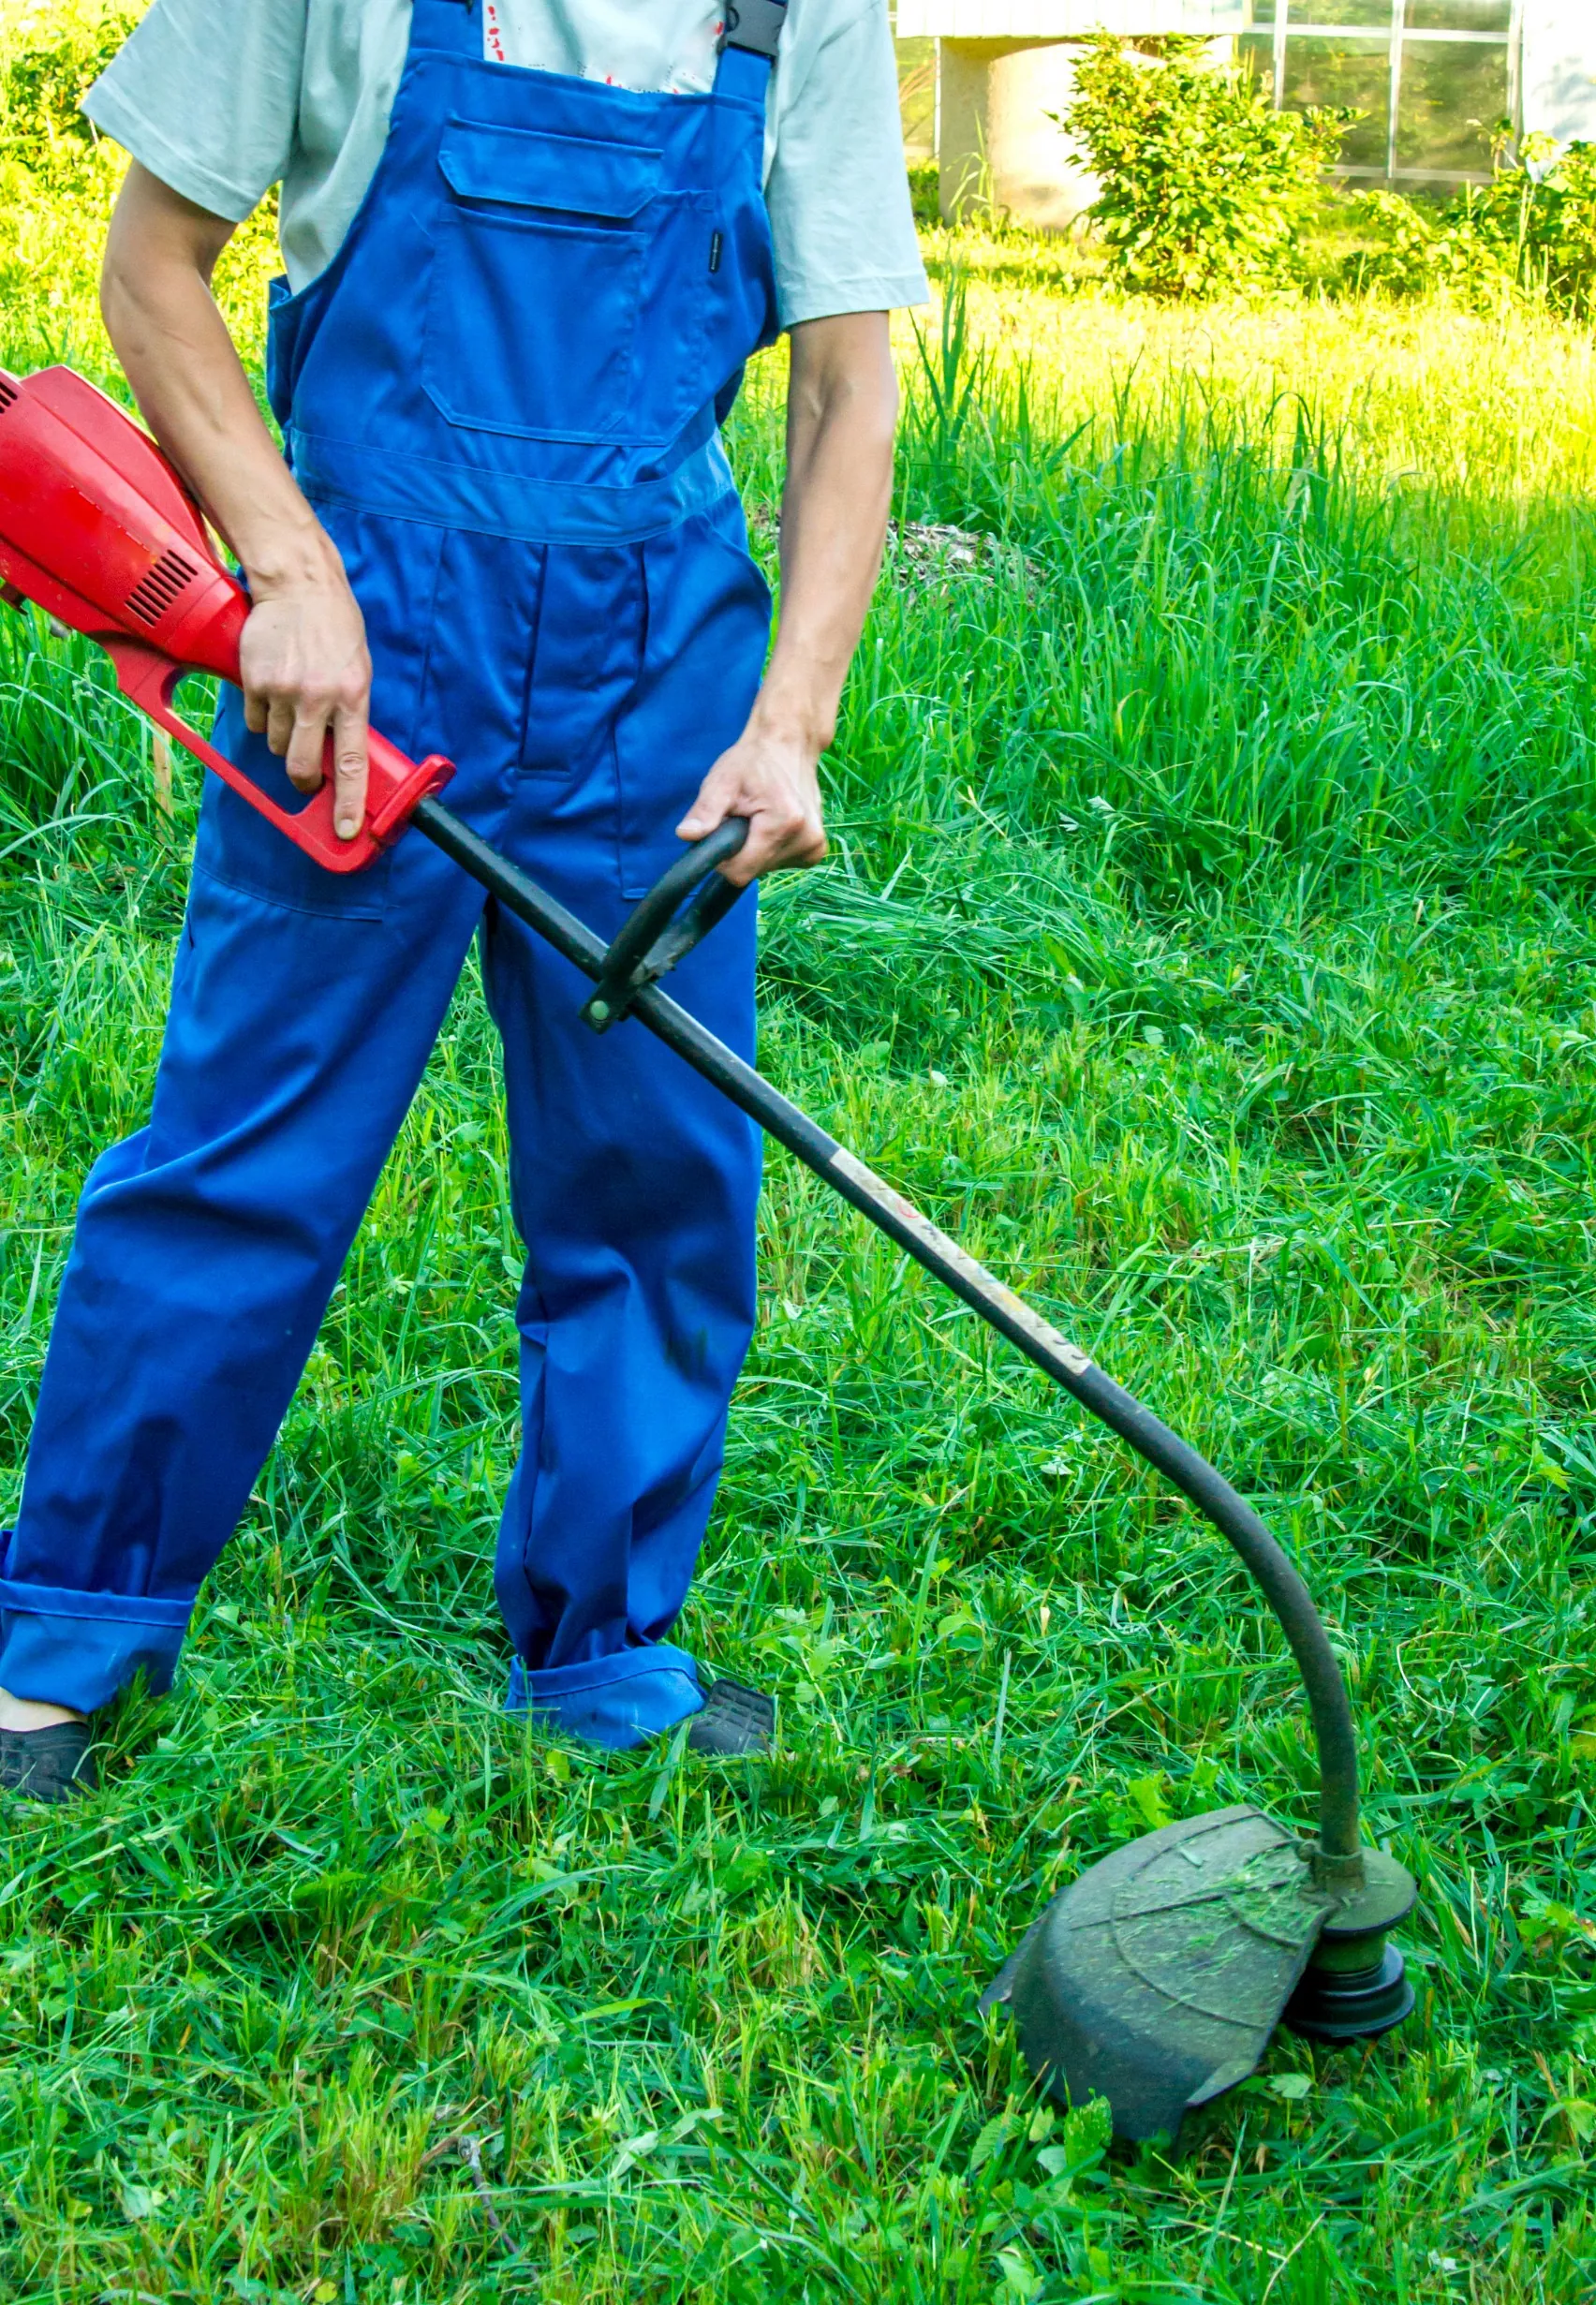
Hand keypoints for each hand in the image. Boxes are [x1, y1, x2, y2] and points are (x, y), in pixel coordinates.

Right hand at [238, 557, 371, 839]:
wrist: (298, 584)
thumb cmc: (336, 628)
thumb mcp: (359, 670)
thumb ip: (351, 712)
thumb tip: (342, 756)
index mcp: (352, 697)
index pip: (351, 764)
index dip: (347, 803)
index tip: (344, 831)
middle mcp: (317, 698)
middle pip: (300, 766)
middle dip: (301, 781)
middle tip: (305, 779)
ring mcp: (283, 690)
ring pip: (275, 744)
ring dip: (282, 738)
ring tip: (293, 705)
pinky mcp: (255, 681)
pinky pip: (254, 721)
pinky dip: (262, 716)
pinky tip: (273, 689)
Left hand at [676, 709, 827, 886]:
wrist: (789, 744)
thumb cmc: (753, 760)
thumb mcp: (723, 782)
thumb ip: (705, 812)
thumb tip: (686, 835)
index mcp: (784, 824)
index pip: (740, 872)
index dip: (723, 859)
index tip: (722, 833)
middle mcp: (806, 840)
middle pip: (753, 871)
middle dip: (740, 851)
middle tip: (742, 817)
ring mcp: (814, 847)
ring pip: (766, 869)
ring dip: (755, 849)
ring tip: (758, 817)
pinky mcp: (816, 850)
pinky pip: (781, 864)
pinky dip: (770, 849)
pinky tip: (772, 825)